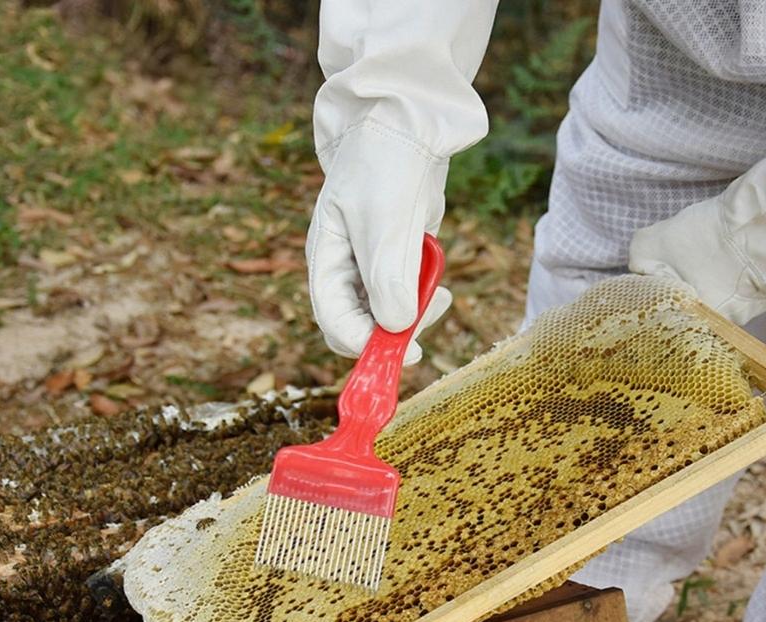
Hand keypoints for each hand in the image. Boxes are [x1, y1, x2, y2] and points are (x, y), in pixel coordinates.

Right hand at [306, 120, 452, 364]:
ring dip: (415, 313)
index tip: (407, 353)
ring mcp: (368, 267)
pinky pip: (406, 296)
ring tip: (441, 292)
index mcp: (324, 262)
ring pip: (387, 316)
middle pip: (361, 327)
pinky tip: (438, 281)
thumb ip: (388, 277)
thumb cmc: (385, 166)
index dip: (367, 346)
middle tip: (431, 317)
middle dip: (395, 333)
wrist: (408, 124)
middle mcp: (343, 271)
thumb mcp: (384, 221)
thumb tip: (396, 328)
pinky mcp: (394, 261)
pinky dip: (423, 296)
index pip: (336, 323)